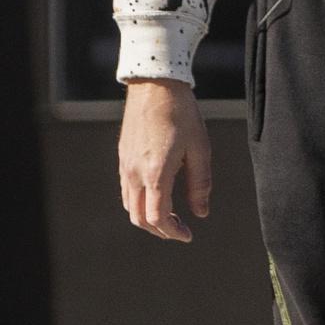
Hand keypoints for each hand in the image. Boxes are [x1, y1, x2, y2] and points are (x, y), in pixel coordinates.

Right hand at [118, 78, 210, 242]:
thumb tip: (201, 213)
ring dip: (149, 217)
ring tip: (173, 215)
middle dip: (159, 230)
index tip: (188, 236)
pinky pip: (127, 191)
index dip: (172, 232)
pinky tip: (160, 196)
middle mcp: (135, 173)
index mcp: (156, 173)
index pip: (157, 217)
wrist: (155, 87)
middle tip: (181, 230)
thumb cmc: (183, 116)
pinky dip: (140, 203)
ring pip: (130, 206)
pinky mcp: (122, 158)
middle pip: (139, 217)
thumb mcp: (200, 150)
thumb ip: (200, 184)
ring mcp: (125, 166)